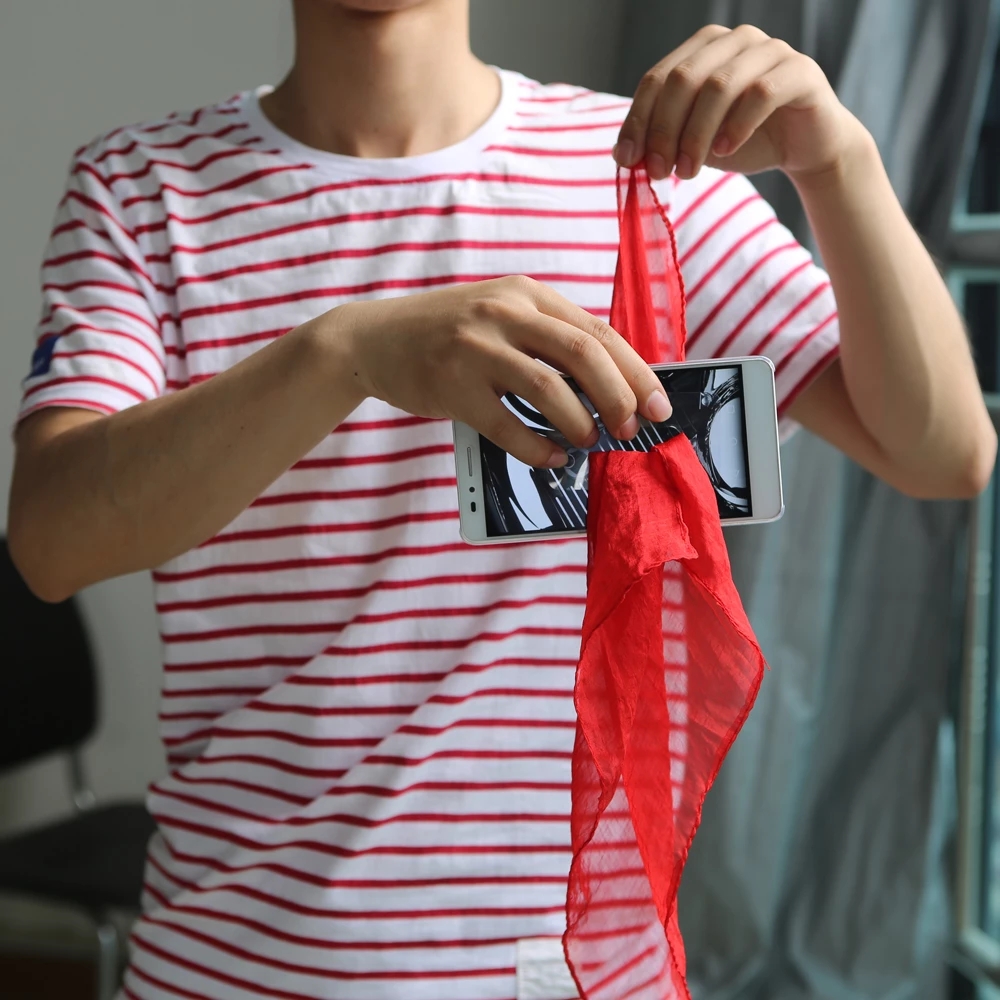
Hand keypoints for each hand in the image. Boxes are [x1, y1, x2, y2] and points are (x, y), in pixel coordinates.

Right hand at [332, 276, 672, 467]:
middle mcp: (504, 313)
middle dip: (619, 398)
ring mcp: (476, 349)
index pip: (598, 331)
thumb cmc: (446, 331)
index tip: (658, 405)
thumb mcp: (500, 314)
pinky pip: (509, 426)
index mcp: (526, 293)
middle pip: (584, 355)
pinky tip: (551, 456)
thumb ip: (548, 337)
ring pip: (551, 390)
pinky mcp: (452, 387)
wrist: (373, 338)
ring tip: (589, 441)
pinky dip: (538, 448)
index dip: (636, 372)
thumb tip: (612, 382)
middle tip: (629, 428)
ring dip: (581, 423)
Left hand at [614, 23, 865, 181]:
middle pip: (683, 79)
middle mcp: (734, 40)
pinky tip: (725, 152)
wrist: (803, 148)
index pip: (657, 78)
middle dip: (663, 130)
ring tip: (687, 171)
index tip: (626, 160)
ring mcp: (769, 50)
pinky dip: (736, 126)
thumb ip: (663, 141)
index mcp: (703, 49)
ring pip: (718, 86)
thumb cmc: (744, 140)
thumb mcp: (695, 142)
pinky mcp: (799, 71)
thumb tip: (622, 154)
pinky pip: (760, 94)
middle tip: (658, 172)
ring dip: (696, 135)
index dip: (638, 120)